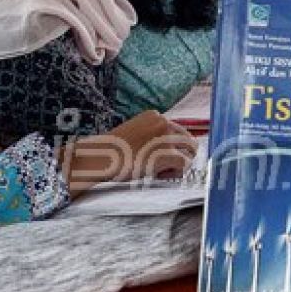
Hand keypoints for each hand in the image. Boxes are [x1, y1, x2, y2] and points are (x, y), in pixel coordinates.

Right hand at [61, 110, 196, 196]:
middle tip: (166, 167)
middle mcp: (163, 122)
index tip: (161, 157)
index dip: (173, 147)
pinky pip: (185, 164)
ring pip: (190, 152)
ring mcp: (166, 137)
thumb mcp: (132, 135)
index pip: (177, 130)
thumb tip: (167, 151)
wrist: (100, 158)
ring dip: (180, 164)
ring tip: (161, 172)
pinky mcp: (167, 154)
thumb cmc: (111, 152)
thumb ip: (150, 137)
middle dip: (181, 155)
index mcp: (154, 116)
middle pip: (188, 140)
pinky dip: (177, 172)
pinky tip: (160, 175)